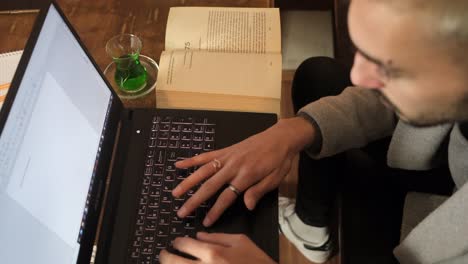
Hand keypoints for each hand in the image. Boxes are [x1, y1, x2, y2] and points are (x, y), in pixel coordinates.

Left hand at [159, 232, 275, 263]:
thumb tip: (199, 235)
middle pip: (173, 263)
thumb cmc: (257, 262)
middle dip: (165, 257)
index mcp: (213, 253)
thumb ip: (217, 237)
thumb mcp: (241, 241)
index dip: (177, 243)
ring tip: (170, 263)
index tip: (175, 243)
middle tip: (164, 254)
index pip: (184, 245)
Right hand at [173, 117, 315, 225]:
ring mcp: (228, 156)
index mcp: (247, 175)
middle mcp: (234, 166)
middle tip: (182, 212)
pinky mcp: (226, 150)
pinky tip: (179, 164)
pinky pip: (206, 155)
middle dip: (195, 200)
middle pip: (210, 186)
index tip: (205, 221)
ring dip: (188, 182)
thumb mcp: (275, 178)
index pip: (227, 197)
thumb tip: (247, 206)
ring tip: (176, 193)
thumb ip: (258, 191)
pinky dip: (192, 160)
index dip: (215, 210)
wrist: (281, 137)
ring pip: (203, 171)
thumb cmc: (279, 160)